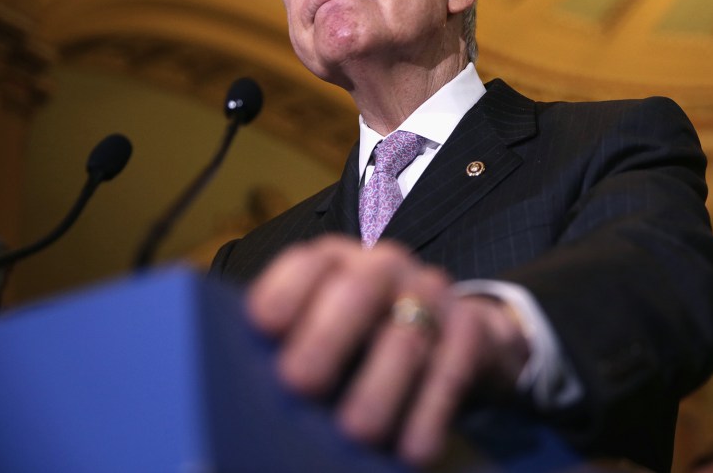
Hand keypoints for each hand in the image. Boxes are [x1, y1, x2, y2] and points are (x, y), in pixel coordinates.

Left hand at [246, 235, 530, 465]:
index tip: (262, 325)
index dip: (285, 289)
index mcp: (336, 263)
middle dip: (327, 336)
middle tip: (300, 383)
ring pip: (406, 335)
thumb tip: (243, 388)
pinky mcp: (469, 328)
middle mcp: (384, 268)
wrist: (457, 334)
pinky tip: (412, 449)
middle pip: (358, 289)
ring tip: (356, 432)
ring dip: (380, 387)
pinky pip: (451, 368)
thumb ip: (291, 345)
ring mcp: (430, 293)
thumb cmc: (366, 339)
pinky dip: (430, 412)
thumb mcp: (327, 330)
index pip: (309, 263)